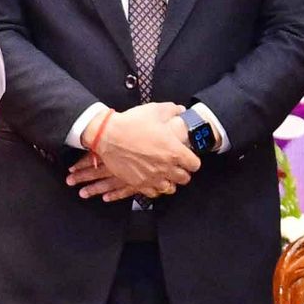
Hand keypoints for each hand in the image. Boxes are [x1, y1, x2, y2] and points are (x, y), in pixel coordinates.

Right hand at [69, 103, 199, 199]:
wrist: (108, 136)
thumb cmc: (132, 124)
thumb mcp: (155, 110)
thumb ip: (172, 110)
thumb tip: (180, 110)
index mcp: (174, 151)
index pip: (195, 165)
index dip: (193, 161)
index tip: (188, 158)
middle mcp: (165, 167)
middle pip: (184, 179)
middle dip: (183, 172)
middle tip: (178, 166)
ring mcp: (152, 177)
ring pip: (170, 188)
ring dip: (170, 182)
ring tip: (166, 175)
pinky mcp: (139, 183)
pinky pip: (153, 193)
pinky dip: (155, 188)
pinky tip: (153, 180)